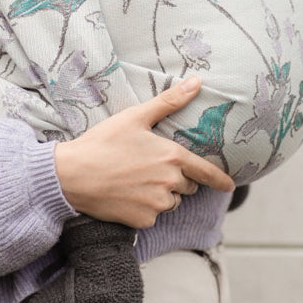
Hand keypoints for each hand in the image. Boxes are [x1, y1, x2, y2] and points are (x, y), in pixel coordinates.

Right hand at [53, 76, 234, 229]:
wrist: (72, 175)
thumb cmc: (103, 142)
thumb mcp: (135, 117)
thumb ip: (170, 101)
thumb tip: (197, 82)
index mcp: (172, 157)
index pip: (206, 172)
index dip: (219, 180)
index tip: (229, 186)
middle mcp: (170, 182)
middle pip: (186, 186)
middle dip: (174, 179)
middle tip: (147, 167)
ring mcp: (157, 204)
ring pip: (170, 202)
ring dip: (161, 194)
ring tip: (134, 180)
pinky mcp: (143, 220)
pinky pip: (153, 215)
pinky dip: (143, 208)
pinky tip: (125, 195)